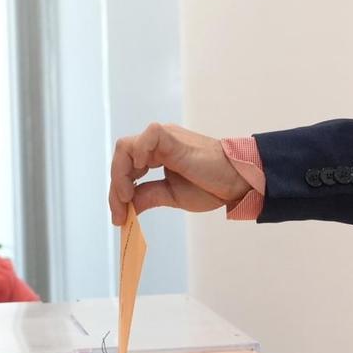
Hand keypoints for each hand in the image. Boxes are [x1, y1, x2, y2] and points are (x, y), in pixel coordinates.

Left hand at [109, 122, 249, 223]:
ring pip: (127, 147)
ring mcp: (163, 139)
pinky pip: (148, 135)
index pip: (125, 168)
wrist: (236, 181)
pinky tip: (142, 172)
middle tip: (121, 212)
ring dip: (121, 174)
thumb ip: (148, 197)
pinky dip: (139, 152)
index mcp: (156, 155)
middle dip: (116, 186)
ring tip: (127, 196)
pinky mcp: (173, 138)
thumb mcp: (170, 195)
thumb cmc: (210, 186)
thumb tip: (126, 209)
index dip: (117, 192)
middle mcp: (156, 145)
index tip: (120, 217)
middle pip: (121, 157)